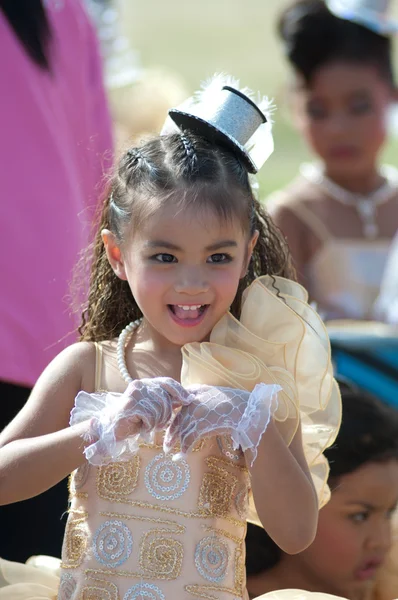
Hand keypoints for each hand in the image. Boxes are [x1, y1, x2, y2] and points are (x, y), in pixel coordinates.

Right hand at [112, 377, 192, 440]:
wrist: (111, 429)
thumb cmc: (134, 419)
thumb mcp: (153, 407)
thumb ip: (166, 400)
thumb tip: (187, 397)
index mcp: (146, 383)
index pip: (167, 382)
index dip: (180, 391)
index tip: (189, 400)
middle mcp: (140, 384)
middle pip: (166, 399)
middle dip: (165, 414)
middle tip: (157, 423)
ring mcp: (135, 394)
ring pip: (159, 410)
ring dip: (155, 422)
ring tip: (146, 424)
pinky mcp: (131, 405)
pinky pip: (150, 417)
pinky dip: (147, 426)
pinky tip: (140, 426)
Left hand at [164, 382, 279, 460]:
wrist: (249, 412)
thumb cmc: (237, 405)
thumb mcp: (219, 395)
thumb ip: (205, 398)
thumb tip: (192, 404)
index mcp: (200, 389)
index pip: (178, 397)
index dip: (172, 409)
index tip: (166, 419)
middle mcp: (195, 399)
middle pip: (177, 415)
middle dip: (170, 430)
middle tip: (166, 441)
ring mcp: (197, 411)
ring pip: (180, 428)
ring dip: (173, 441)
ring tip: (169, 451)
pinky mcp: (201, 425)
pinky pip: (188, 439)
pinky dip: (184, 450)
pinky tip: (181, 457)